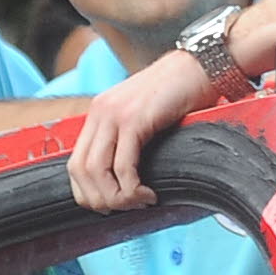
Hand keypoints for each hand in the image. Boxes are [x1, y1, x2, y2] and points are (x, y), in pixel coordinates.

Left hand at [70, 48, 208, 211]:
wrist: (200, 66)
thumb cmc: (180, 93)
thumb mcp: (144, 115)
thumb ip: (128, 138)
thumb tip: (125, 179)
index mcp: (99, 113)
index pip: (74, 164)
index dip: (87, 193)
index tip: (109, 205)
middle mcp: (100, 112)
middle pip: (80, 170)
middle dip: (100, 200)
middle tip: (125, 208)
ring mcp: (115, 114)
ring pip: (98, 171)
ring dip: (117, 197)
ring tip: (140, 202)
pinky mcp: (135, 119)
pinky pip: (123, 166)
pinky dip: (132, 189)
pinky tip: (149, 194)